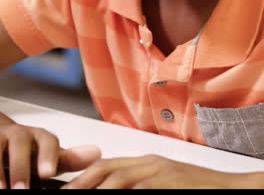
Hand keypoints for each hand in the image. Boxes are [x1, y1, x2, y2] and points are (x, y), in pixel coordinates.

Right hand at [0, 114, 100, 188]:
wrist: (1, 139)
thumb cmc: (28, 151)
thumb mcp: (48, 156)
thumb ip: (69, 158)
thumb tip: (97, 153)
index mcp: (39, 137)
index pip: (47, 142)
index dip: (48, 156)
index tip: (48, 172)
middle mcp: (20, 134)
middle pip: (21, 144)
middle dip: (21, 167)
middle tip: (23, 189)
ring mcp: (1, 137)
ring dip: (1, 170)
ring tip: (3, 189)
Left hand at [60, 154, 258, 188]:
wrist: (232, 188)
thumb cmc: (199, 189)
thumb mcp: (167, 182)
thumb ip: (143, 183)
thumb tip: (119, 188)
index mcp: (149, 162)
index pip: (110, 164)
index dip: (86, 176)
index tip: (70, 189)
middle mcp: (153, 163)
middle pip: (110, 167)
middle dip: (85, 182)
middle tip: (68, 194)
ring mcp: (164, 173)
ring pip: (122, 177)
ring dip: (101, 189)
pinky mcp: (174, 183)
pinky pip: (144, 188)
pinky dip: (127, 193)